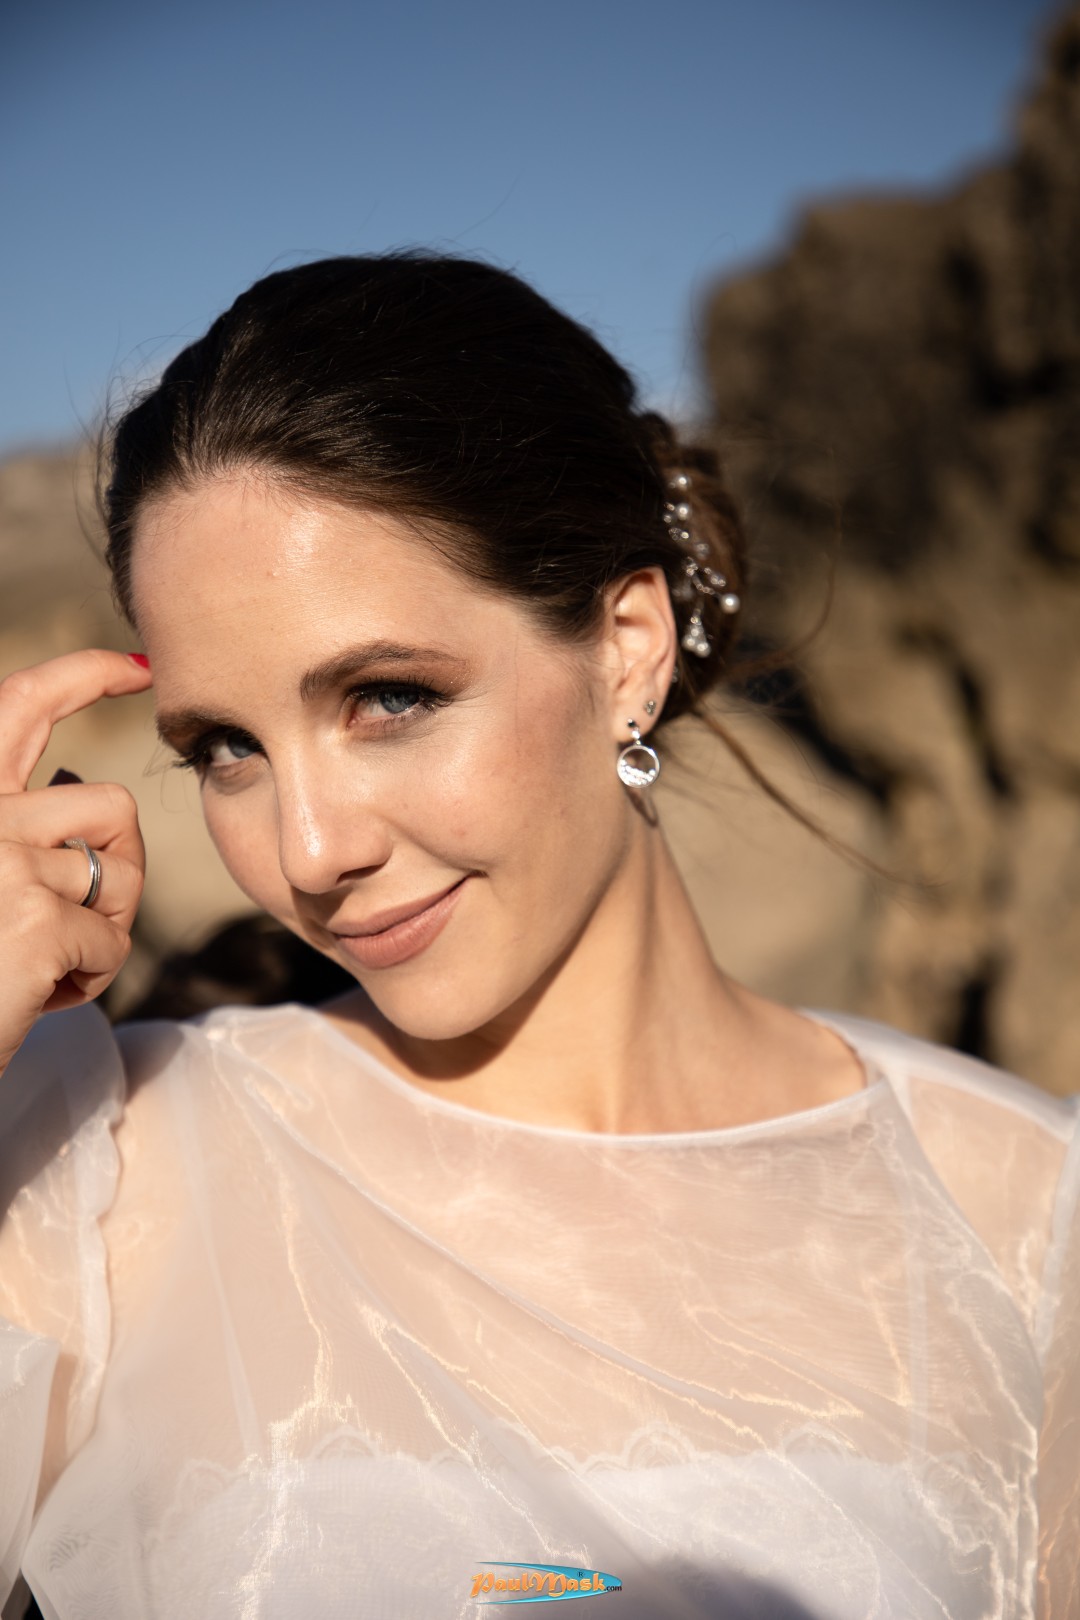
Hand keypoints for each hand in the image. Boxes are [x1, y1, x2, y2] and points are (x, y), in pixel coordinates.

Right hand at [0, 648, 152, 1076]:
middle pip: (106, 804)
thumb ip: (10, 824)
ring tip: (41, 965)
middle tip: (106, 898)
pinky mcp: (37, 920)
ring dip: (99, 932)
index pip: (21, 703)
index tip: (137, 668)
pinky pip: (113, 941)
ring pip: (118, 879)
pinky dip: (90, 977)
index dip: (86, 675)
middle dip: (124, 848)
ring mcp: (4, 863)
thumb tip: (77, 787)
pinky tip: (38, 996)